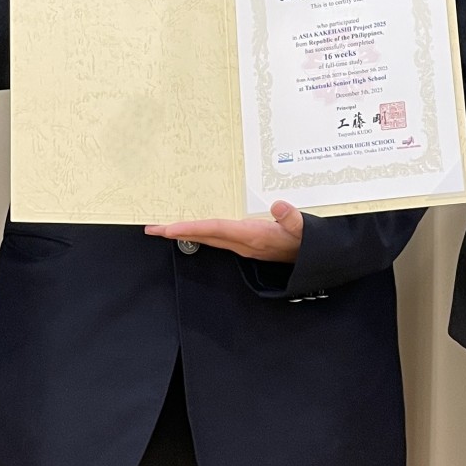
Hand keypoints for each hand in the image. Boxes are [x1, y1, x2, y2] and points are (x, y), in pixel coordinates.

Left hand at [146, 200, 303, 261]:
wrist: (313, 260)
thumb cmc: (308, 242)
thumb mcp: (304, 228)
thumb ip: (291, 217)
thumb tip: (278, 206)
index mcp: (252, 236)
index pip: (215, 229)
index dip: (191, 228)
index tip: (168, 228)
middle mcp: (243, 243)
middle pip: (204, 236)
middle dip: (177, 233)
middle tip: (152, 228)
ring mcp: (243, 245)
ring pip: (208, 238)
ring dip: (185, 233)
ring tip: (164, 228)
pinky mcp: (245, 244)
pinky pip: (216, 237)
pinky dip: (200, 232)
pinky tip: (192, 229)